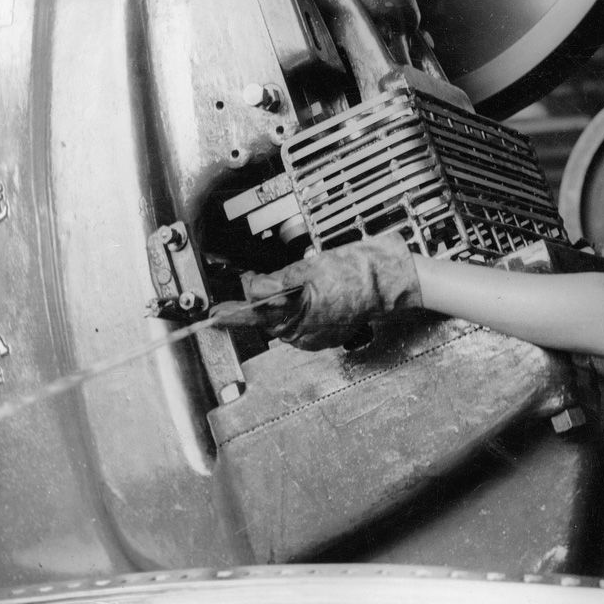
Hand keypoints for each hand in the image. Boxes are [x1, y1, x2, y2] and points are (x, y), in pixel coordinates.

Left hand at [212, 232, 421, 349]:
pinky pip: (302, 327)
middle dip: (258, 303)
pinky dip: (299, 312)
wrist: (389, 282)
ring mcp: (317, 337)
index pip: (254, 316)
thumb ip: (278, 280)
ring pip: (284, 323)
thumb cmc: (358, 271)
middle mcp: (306, 332)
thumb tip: (253, 287)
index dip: (232, 313)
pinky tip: (308, 297)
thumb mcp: (312, 267)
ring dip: (280, 307)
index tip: (214, 314)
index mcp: (299, 316)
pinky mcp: (327, 336)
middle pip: (267, 320)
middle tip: (254, 282)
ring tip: (290, 286)